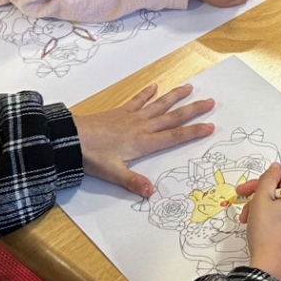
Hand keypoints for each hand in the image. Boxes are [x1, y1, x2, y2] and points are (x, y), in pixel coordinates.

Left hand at [76, 83, 215, 194]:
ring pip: (158, 104)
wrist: (70, 137)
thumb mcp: (114, 173)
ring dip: (174, 96)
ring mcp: (131, 117)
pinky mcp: (120, 112)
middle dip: (192, 110)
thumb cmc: (92, 156)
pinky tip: (155, 86)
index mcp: (144, 142)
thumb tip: (152, 193)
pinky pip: (137, 100)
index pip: (174, 136)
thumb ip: (134, 182)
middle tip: (210, 102)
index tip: (210, 126)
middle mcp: (142, 127)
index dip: (193, 132)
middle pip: (172, 117)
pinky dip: (147, 93)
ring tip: (189, 87)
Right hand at [234, 162, 280, 280]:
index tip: (247, 190)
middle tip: (241, 200)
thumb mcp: (261, 199)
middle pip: (280, 186)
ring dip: (259, 204)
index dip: (265, 179)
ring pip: (277, 200)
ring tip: (245, 218)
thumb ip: (268, 178)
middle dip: (258, 192)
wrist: (272, 264)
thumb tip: (276, 166)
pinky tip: (254, 223)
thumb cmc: (266, 230)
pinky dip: (266, 214)